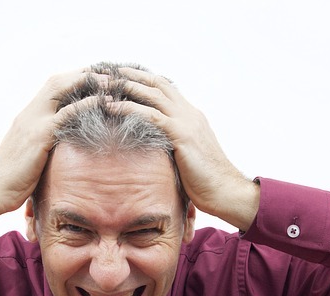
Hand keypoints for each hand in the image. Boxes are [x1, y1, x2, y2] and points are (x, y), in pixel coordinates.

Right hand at [0, 70, 104, 230]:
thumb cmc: (13, 179)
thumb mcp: (31, 155)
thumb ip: (45, 143)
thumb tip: (65, 146)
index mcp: (28, 116)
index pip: (51, 87)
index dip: (73, 79)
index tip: (95, 77)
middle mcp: (29, 113)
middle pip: (57, 81)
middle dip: (82, 74)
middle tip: (107, 72)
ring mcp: (33, 122)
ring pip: (60, 90)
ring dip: (86, 82)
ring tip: (110, 82)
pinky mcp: (38, 136)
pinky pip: (65, 115)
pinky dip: (85, 105)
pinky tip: (102, 103)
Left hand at [108, 67, 259, 230]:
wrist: (224, 191)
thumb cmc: (205, 181)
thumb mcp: (187, 157)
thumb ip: (173, 145)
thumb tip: (154, 147)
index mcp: (192, 117)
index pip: (166, 89)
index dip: (145, 80)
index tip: (125, 75)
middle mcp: (190, 114)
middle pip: (158, 85)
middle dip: (133, 75)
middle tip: (110, 70)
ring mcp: (187, 122)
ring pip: (153, 95)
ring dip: (127, 86)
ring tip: (105, 84)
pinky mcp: (182, 135)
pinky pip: (151, 116)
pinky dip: (129, 108)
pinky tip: (112, 107)